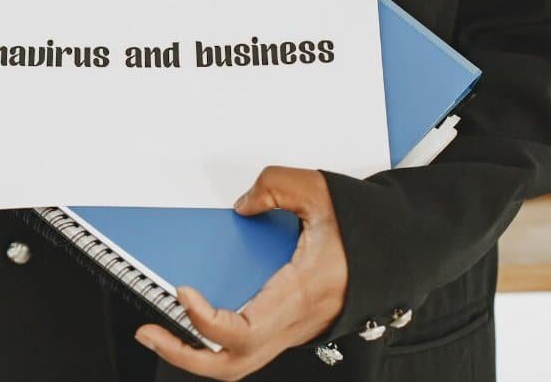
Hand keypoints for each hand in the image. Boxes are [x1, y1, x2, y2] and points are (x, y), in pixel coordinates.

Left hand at [134, 167, 347, 380]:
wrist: (401, 247)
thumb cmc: (367, 227)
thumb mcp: (320, 190)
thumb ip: (276, 187)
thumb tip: (243, 205)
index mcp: (303, 293)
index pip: (247, 330)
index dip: (207, 320)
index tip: (181, 291)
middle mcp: (297, 321)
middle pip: (234, 363)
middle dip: (185, 354)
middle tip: (148, 330)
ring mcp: (294, 329)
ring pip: (238, 362)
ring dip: (193, 353)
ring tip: (158, 331)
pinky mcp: (289, 325)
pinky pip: (247, 346)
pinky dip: (212, 340)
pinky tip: (190, 318)